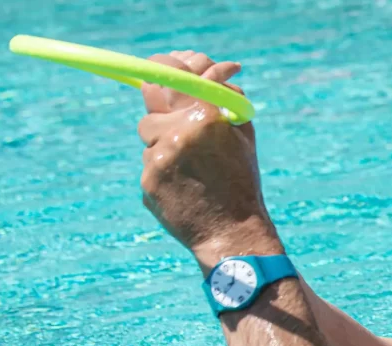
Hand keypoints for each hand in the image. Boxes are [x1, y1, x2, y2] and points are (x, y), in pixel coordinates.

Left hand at [137, 50, 280, 270]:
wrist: (234, 234)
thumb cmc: (242, 182)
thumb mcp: (243, 135)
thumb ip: (225, 98)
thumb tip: (211, 72)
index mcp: (204, 116)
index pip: (169, 71)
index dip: (164, 65)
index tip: (164, 68)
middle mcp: (177, 133)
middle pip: (151, 104)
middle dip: (164, 113)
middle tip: (180, 128)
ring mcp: (158, 159)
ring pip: (149, 139)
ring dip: (165, 146)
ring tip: (192, 169)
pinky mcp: (147, 182)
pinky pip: (148, 166)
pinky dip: (165, 172)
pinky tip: (186, 189)